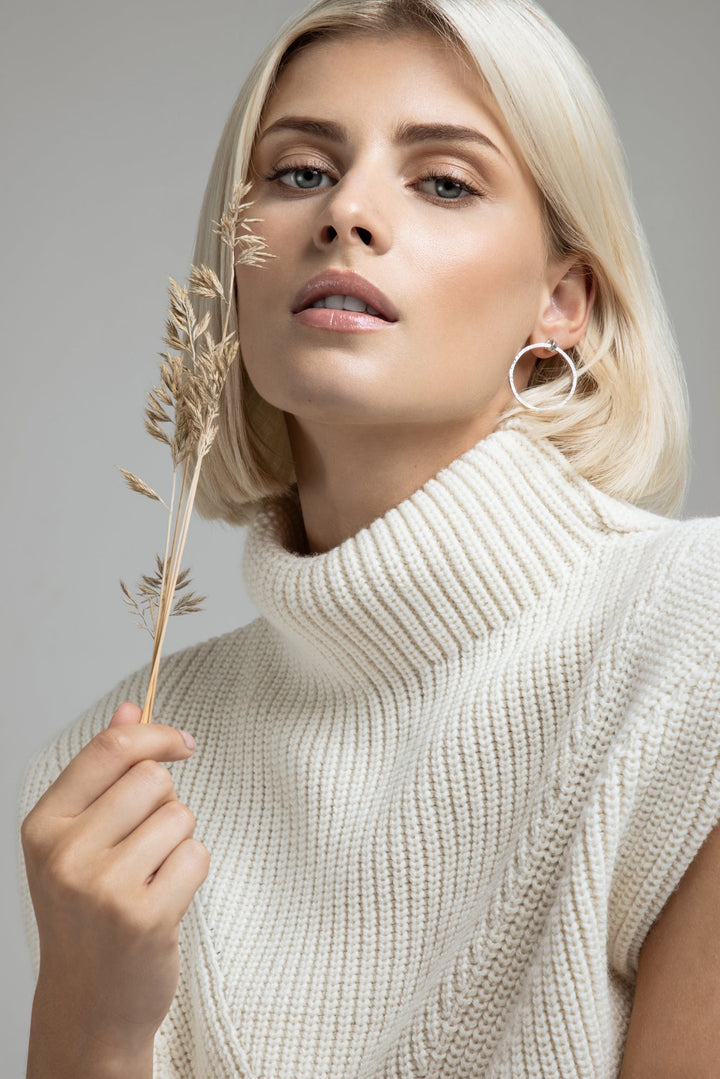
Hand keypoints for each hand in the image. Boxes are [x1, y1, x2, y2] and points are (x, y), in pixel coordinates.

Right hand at [21, 702, 208, 1070]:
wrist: (89, 1001)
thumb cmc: (87, 911)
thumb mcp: (77, 837)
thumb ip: (103, 770)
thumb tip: (131, 708)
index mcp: (44, 824)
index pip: (110, 749)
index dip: (156, 734)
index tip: (182, 742)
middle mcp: (66, 853)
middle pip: (153, 779)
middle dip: (164, 803)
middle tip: (143, 847)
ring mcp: (103, 887)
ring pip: (180, 815)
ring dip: (178, 841)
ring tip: (149, 877)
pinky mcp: (144, 916)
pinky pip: (197, 855)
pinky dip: (191, 872)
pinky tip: (163, 900)